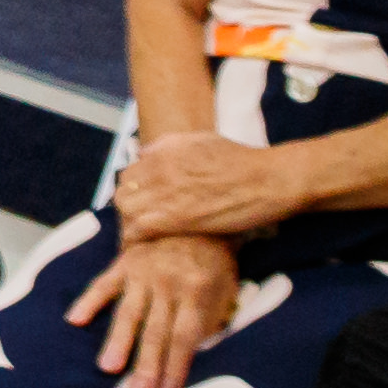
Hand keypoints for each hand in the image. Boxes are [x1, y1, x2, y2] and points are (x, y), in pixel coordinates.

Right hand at [67, 231, 241, 387]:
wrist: (195, 213)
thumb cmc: (214, 260)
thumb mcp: (227, 288)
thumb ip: (212, 319)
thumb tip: (196, 353)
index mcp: (197, 290)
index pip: (184, 336)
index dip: (176, 365)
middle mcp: (167, 282)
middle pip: (156, 331)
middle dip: (147, 366)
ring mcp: (143, 271)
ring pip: (129, 312)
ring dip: (118, 341)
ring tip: (107, 367)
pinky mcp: (124, 261)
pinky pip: (103, 283)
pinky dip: (88, 301)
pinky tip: (74, 320)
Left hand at [104, 128, 289, 244]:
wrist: (265, 180)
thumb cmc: (240, 161)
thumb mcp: (201, 140)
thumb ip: (169, 146)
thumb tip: (144, 153)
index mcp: (162, 151)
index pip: (127, 174)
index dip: (132, 191)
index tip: (140, 203)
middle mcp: (158, 170)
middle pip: (122, 193)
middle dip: (128, 208)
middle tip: (140, 221)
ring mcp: (165, 193)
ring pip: (126, 211)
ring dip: (131, 224)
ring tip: (143, 236)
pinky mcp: (175, 218)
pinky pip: (138, 229)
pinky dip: (136, 239)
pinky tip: (145, 246)